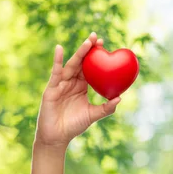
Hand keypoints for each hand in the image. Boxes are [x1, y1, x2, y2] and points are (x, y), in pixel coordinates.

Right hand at [34, 32, 121, 148]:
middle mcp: (71, 82)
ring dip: (79, 53)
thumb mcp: (93, 115)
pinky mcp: (51, 88)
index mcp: (81, 86)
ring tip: (88, 42)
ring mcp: (61, 84)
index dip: (96, 56)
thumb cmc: (73, 126)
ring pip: (71, 65)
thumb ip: (106, 108)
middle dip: (88, 49)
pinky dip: (58, 60)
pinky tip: (60, 48)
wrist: (57, 137)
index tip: (105, 44)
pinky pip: (56, 73)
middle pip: (81, 62)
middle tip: (97, 36)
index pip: (90, 68)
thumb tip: (120, 97)